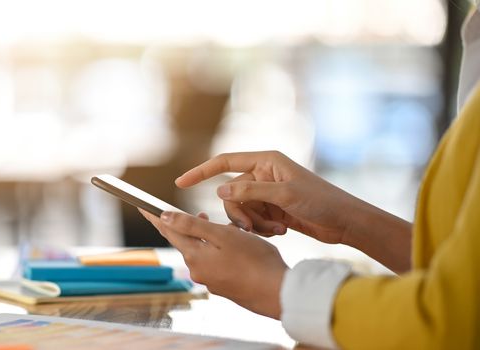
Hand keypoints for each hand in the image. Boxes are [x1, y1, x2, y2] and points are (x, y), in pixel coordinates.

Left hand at [139, 209, 287, 318]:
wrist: (277, 293)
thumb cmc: (254, 261)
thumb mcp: (222, 236)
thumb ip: (192, 225)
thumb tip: (165, 217)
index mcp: (194, 256)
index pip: (168, 231)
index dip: (155, 217)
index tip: (143, 206)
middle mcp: (197, 271)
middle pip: (186, 242)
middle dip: (191, 226)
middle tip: (202, 213)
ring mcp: (210, 280)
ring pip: (203, 251)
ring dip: (209, 237)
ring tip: (226, 228)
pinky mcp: (223, 285)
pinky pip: (214, 262)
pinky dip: (219, 251)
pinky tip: (236, 246)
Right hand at [175, 151, 411, 272]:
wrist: (344, 222)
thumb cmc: (321, 201)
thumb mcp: (284, 195)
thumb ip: (250, 190)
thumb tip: (219, 189)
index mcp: (266, 161)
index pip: (224, 162)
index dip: (201, 171)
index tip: (180, 183)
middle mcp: (263, 174)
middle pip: (230, 192)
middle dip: (239, 212)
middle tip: (252, 226)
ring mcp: (267, 193)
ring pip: (240, 209)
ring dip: (253, 223)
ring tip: (275, 230)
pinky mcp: (272, 210)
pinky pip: (252, 220)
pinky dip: (261, 229)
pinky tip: (281, 232)